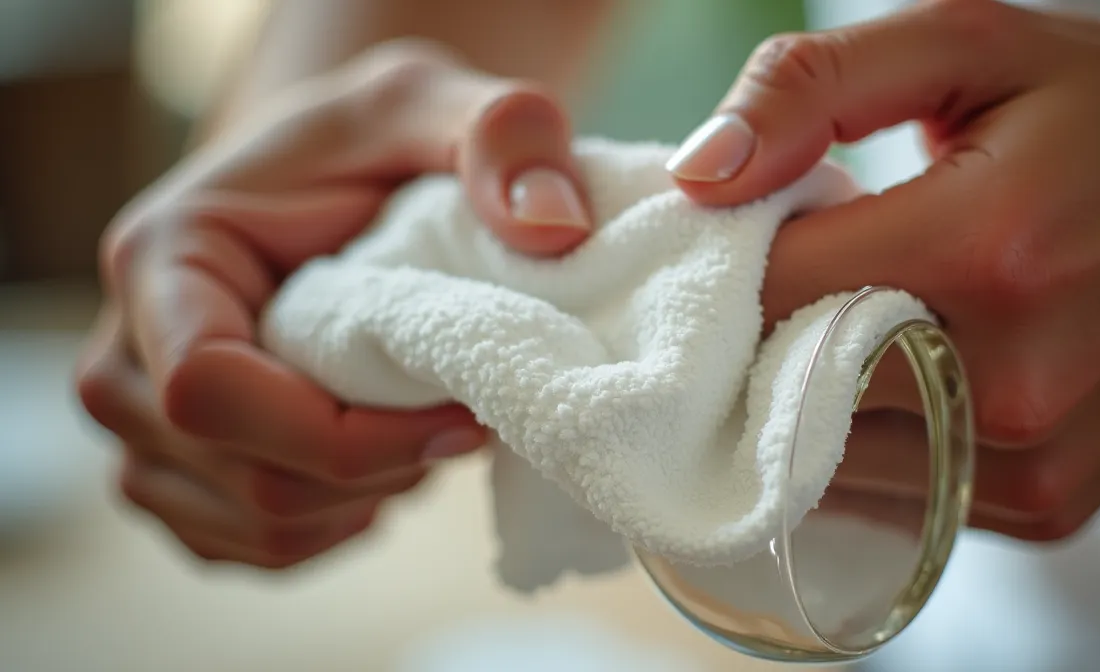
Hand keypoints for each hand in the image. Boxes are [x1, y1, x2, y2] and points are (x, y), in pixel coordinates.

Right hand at [76, 41, 594, 567]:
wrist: (333, 184)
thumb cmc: (378, 146)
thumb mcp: (443, 105)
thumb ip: (503, 137)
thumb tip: (558, 228)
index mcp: (163, 261)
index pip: (210, 393)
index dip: (343, 433)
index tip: (461, 417)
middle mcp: (126, 357)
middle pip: (247, 479)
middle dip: (381, 467)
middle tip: (463, 410)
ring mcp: (143, 432)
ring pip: (258, 529)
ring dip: (369, 496)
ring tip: (420, 419)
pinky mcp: (179, 479)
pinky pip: (262, 548)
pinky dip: (343, 519)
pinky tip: (385, 455)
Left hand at [668, 0, 1099, 539]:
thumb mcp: (974, 46)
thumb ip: (818, 86)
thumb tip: (700, 173)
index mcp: (985, 246)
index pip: (768, 291)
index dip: (723, 263)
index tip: (731, 234)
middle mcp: (1009, 377)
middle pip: (783, 390)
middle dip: (751, 336)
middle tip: (781, 278)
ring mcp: (1032, 458)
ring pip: (826, 462)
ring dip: (799, 400)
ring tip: (842, 323)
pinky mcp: (1049, 504)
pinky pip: (897, 493)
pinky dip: (865, 444)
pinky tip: (891, 378)